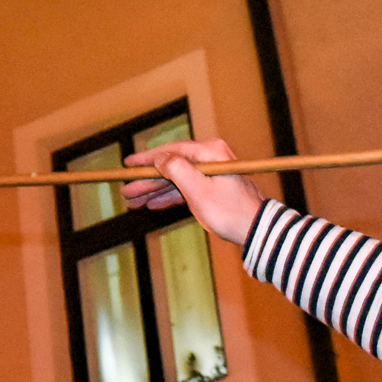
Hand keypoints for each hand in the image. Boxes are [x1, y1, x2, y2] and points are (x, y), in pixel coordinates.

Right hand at [123, 138, 265, 245]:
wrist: (255, 230)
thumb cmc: (230, 211)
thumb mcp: (198, 190)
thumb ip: (176, 170)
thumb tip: (160, 157)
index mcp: (210, 152)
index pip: (171, 151)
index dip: (147, 159)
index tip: (127, 164)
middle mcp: (211, 158)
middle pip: (171, 166)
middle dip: (147, 180)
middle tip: (125, 191)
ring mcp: (212, 173)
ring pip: (177, 179)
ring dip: (155, 190)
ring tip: (133, 201)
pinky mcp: (214, 188)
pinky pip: (187, 189)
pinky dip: (170, 196)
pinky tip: (153, 204)